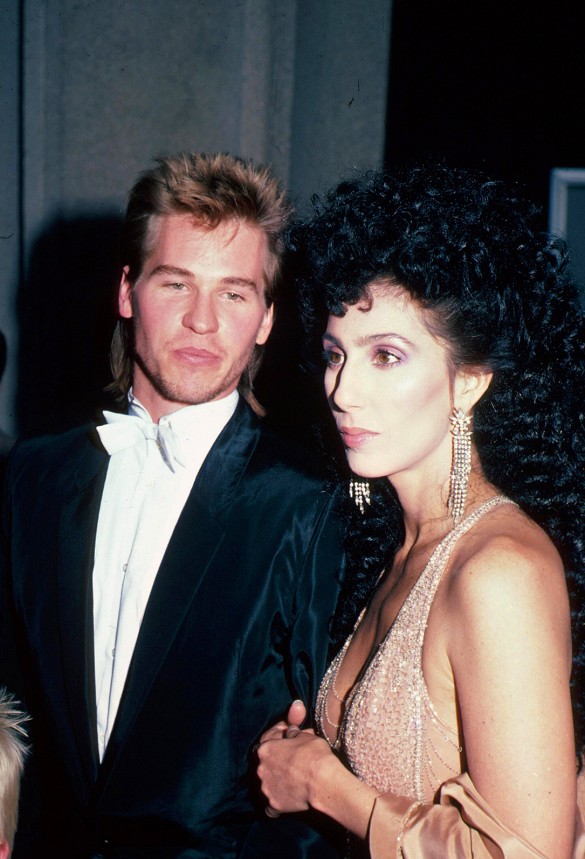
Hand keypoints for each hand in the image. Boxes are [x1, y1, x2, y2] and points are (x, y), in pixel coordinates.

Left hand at [257, 701, 333, 815]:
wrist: (322, 782)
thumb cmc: (314, 755)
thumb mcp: (305, 736)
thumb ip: (293, 734)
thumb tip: (290, 732)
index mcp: (265, 749)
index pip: (268, 739)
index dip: (279, 736)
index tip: (288, 736)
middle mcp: (261, 768)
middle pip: (266, 763)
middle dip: (278, 759)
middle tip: (294, 759)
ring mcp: (266, 788)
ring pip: (268, 783)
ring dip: (276, 781)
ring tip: (292, 780)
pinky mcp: (273, 804)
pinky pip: (271, 806)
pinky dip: (277, 803)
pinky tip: (285, 800)